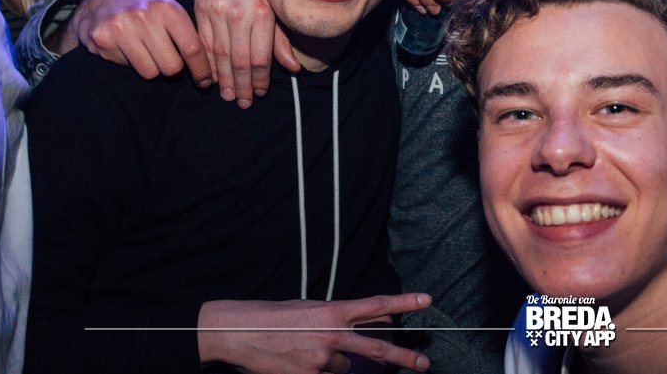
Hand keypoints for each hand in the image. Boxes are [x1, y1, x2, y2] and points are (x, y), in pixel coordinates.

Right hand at [55, 0, 211, 85]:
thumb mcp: (169, 12)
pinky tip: (125, 47)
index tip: (207, 82)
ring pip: (150, 72)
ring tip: (144, 50)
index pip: (192, 48)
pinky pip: (127, 67)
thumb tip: (216, 66)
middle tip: (166, 59)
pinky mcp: (103, 38)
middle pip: (172, 67)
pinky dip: (129, 63)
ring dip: (151, 67)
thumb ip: (189, 32)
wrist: (102, 1)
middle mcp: (145, 15)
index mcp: (168, 8)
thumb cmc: (145, 11)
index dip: (202, 70)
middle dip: (172, 69)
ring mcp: (122, 26)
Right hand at [190, 0, 298, 107]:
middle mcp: (239, 12)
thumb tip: (294, 68)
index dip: (259, 80)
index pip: (259, 57)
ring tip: (227, 95)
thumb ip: (281, 38)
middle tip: (242, 103)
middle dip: (241, 85)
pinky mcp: (200, 9)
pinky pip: (204, 44)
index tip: (260, 93)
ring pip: (219, 55)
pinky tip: (212, 76)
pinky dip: (208, 63)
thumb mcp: (274, 5)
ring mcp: (217, 11)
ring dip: (223, 79)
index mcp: (262, 12)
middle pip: (239, 60)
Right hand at [198, 293, 431, 372]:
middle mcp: (332, 334)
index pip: (377, 304)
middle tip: (425, 364)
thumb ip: (345, 317)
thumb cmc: (276, 317)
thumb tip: (376, 323)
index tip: (428, 300)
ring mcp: (322, 359)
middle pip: (377, 347)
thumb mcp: (313, 309)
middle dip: (404, 358)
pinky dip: (321, 373)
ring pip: (347, 368)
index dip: (404, 302)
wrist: (238, 333)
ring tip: (309, 352)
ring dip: (337, 364)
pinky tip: (302, 363)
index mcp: (333, 310)